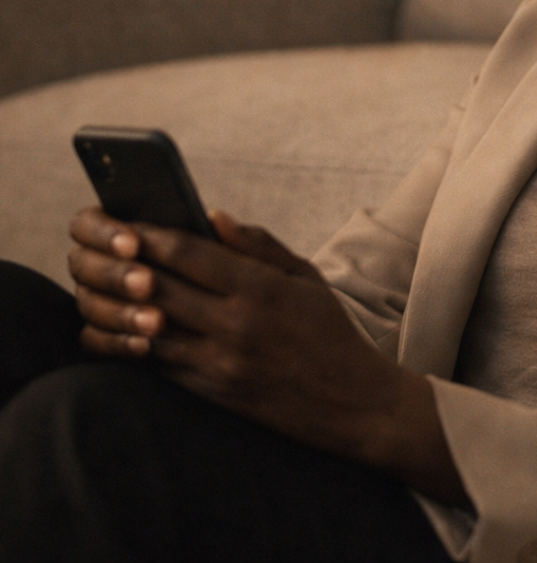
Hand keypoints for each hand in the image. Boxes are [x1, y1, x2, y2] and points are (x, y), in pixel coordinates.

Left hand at [68, 207, 468, 505]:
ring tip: (103, 285)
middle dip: (126, 264)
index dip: (153, 235)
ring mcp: (220, 362)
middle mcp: (236, 325)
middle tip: (104, 248)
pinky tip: (121, 326)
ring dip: (120, 305)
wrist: (351, 402)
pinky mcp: (211, 391)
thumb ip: (258, 245)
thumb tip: (212, 216)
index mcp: (262, 288)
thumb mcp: (306, 277)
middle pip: (160, 286)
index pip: (190, 253)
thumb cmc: (329, 331)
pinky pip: (157, 364)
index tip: (132, 223)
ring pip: (149, 328)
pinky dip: (133, 343)